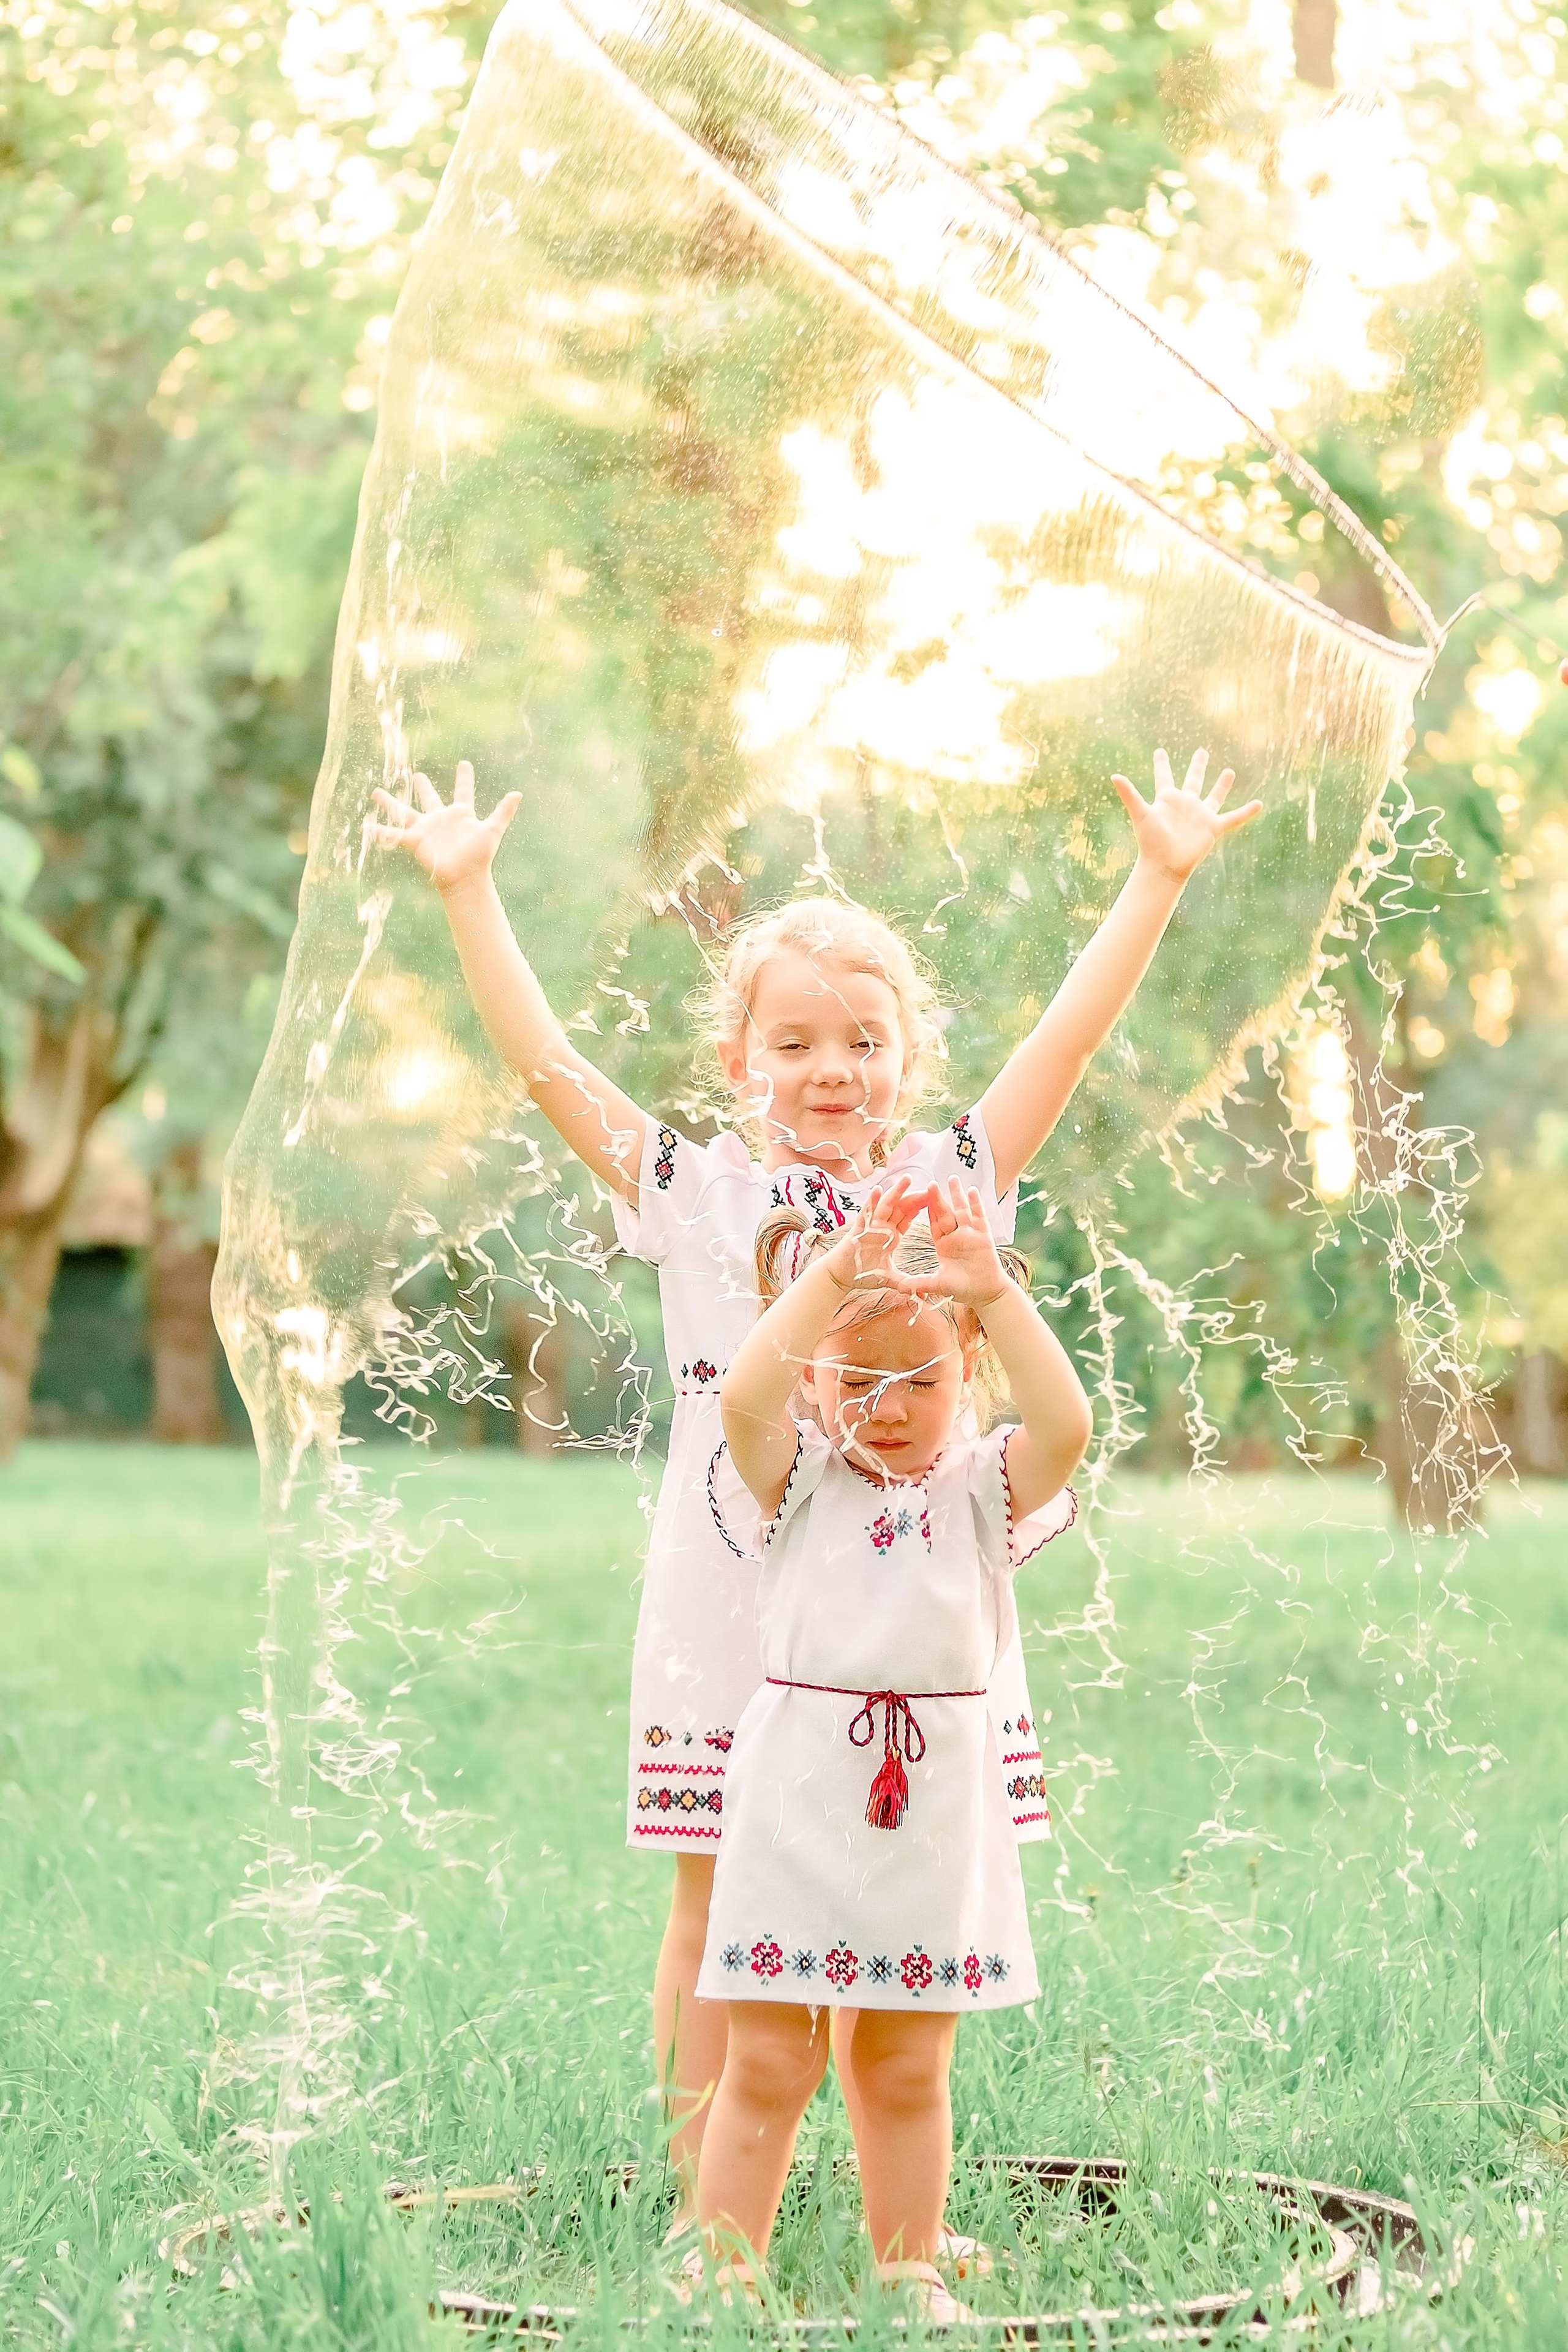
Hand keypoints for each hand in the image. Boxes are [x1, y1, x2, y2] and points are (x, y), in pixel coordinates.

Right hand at [367, 759, 521, 894]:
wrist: (465, 877)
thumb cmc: (479, 856)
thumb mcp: (492, 830)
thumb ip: (503, 812)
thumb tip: (518, 794)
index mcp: (460, 815)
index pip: (463, 791)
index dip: (464, 778)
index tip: (464, 764)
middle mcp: (441, 820)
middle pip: (429, 798)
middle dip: (422, 787)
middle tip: (416, 774)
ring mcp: (426, 830)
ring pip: (404, 812)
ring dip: (390, 803)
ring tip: (375, 792)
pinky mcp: (415, 841)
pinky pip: (394, 834)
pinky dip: (380, 831)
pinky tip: (365, 826)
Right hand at [819, 1177, 924, 1292]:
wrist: (840, 1277)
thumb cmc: (862, 1274)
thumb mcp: (889, 1278)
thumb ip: (905, 1282)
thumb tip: (921, 1294)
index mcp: (891, 1236)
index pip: (908, 1218)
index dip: (920, 1208)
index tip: (934, 1199)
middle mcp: (882, 1227)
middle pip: (901, 1208)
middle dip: (914, 1198)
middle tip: (930, 1188)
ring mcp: (870, 1226)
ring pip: (886, 1206)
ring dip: (896, 1192)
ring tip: (907, 1180)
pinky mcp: (858, 1230)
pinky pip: (865, 1213)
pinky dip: (871, 1202)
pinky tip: (877, 1190)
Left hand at [901, 1180, 1011, 1310]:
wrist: (986, 1294)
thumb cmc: (963, 1289)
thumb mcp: (939, 1284)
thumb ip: (920, 1283)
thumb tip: (899, 1287)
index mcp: (944, 1245)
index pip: (933, 1224)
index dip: (927, 1211)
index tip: (918, 1197)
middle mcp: (956, 1237)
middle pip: (946, 1214)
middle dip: (938, 1199)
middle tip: (931, 1183)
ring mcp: (971, 1235)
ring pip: (962, 1211)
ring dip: (957, 1195)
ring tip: (952, 1178)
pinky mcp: (984, 1237)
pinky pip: (979, 1217)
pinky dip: (976, 1204)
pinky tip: (972, 1191)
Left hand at [1111, 747, 1261, 883]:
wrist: (1165, 866)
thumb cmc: (1151, 842)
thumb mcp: (1140, 814)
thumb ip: (1129, 795)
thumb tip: (1114, 776)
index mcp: (1167, 799)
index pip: (1164, 776)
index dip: (1162, 764)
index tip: (1160, 751)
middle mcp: (1185, 805)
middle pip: (1193, 780)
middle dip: (1197, 766)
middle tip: (1202, 751)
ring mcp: (1200, 816)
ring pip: (1214, 796)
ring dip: (1222, 785)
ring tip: (1229, 771)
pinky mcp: (1212, 827)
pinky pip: (1233, 818)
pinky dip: (1246, 812)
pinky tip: (1259, 804)